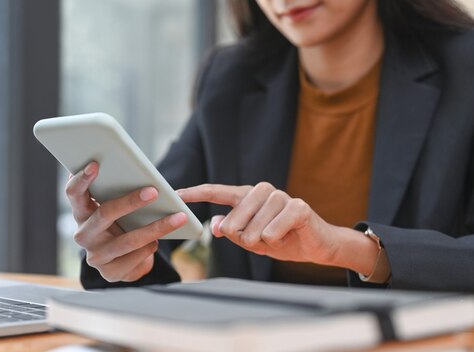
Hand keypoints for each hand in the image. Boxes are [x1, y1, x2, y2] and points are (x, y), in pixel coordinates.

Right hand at [65, 161, 186, 282]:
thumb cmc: (120, 224)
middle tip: (154, 191)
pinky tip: (159, 242)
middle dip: (130, 201)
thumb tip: (136, 172)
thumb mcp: (116, 208)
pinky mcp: (110, 273)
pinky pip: (134, 258)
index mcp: (81, 212)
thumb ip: (115, 192)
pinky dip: (150, 248)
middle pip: (104, 213)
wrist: (124, 260)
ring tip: (178, 217)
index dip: (81, 179)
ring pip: (127, 240)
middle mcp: (83, 234)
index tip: (95, 164)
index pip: (74, 193)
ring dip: (155, 228)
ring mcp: (95, 256)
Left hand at [178, 183, 374, 270]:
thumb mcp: (250, 239)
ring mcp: (280, 196)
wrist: (316, 245)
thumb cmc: (281, 239)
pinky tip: (287, 235)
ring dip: (262, 241)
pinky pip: (272, 231)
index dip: (196, 193)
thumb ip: (231, 231)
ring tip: (276, 237)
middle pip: (233, 221)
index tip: (176, 194)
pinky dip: (276, 240)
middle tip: (260, 239)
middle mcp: (262, 191)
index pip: (217, 191)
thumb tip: (215, 224)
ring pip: (253, 230)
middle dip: (243, 238)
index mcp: (247, 196)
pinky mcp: (297, 206)